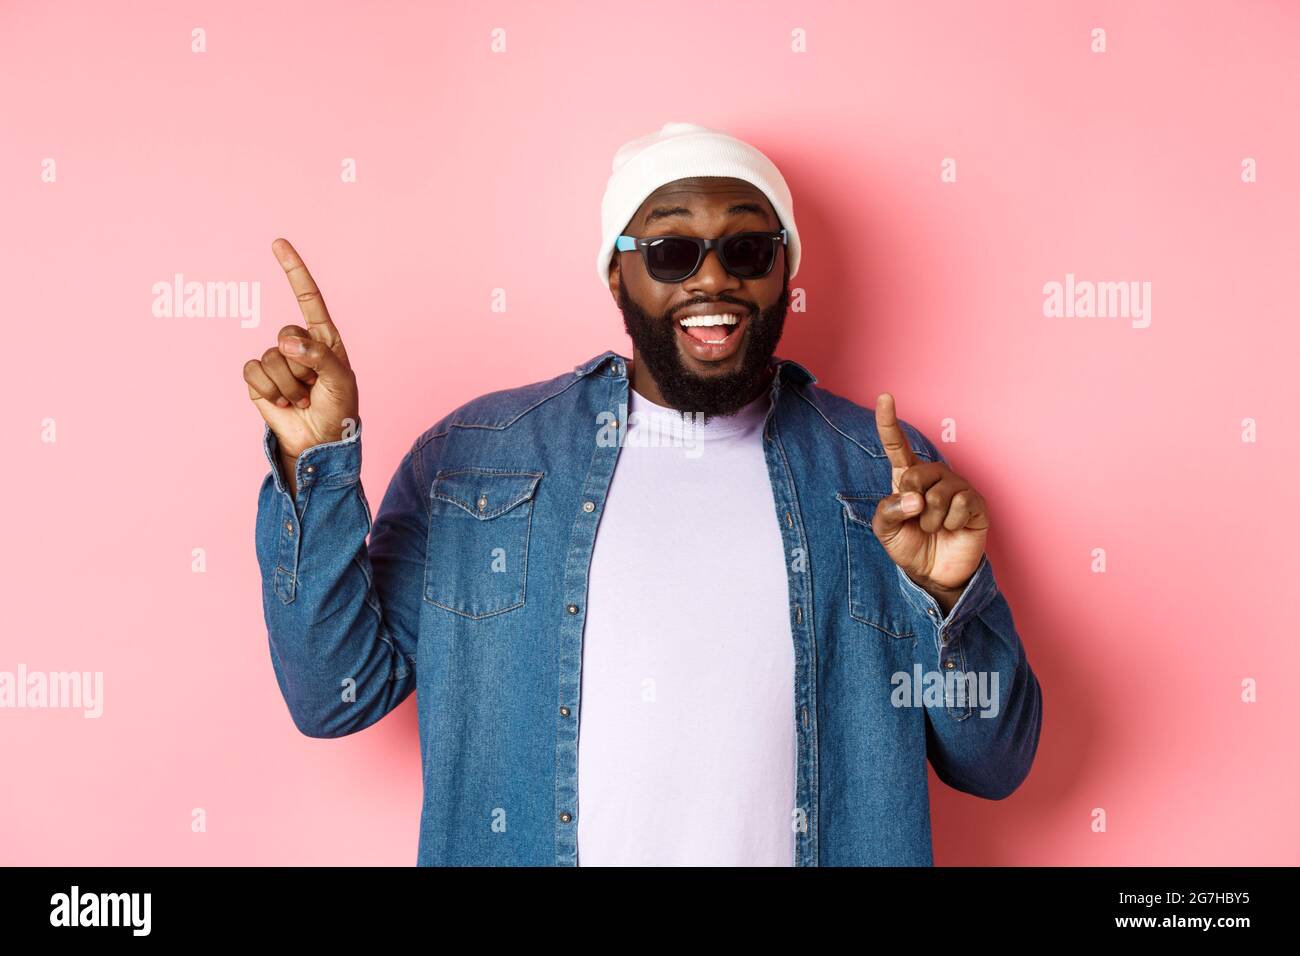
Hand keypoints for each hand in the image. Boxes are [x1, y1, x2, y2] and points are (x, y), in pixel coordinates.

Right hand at [243, 238, 359, 460]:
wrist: (319, 442)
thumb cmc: (338, 409)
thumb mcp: (341, 381)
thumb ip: (319, 357)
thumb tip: (286, 342)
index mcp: (324, 338)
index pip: (309, 298)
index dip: (294, 271)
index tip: (279, 243)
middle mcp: (298, 345)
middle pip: (286, 334)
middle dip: (302, 366)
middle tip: (315, 388)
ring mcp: (277, 361)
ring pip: (270, 358)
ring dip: (288, 385)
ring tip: (302, 400)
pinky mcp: (259, 379)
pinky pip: (253, 372)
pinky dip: (269, 390)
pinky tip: (283, 403)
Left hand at [871, 393, 988, 608]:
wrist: (934, 573)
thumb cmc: (910, 546)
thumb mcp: (885, 530)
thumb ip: (887, 511)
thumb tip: (914, 498)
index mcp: (907, 477)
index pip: (897, 446)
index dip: (889, 422)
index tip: (885, 397)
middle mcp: (933, 476)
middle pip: (916, 475)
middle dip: (910, 502)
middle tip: (917, 519)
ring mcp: (957, 487)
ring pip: (938, 495)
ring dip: (931, 520)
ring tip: (934, 528)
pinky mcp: (976, 503)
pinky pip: (960, 506)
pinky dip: (951, 524)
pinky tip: (953, 529)